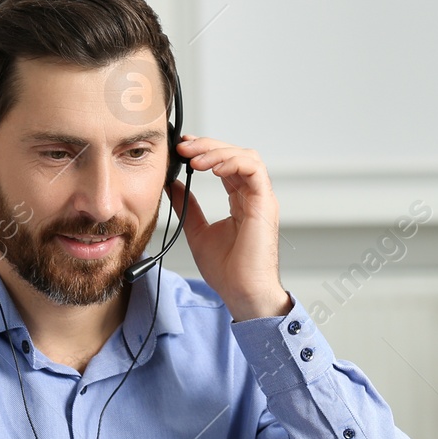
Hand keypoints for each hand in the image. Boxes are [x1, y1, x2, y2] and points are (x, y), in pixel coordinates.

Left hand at [168, 136, 291, 320]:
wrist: (242, 292)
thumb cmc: (228, 271)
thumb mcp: (196, 231)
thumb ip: (187, 206)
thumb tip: (172, 184)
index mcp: (240, 201)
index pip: (224, 164)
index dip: (204, 152)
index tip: (181, 149)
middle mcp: (253, 196)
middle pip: (235, 154)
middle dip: (207, 146)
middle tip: (182, 147)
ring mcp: (261, 198)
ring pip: (245, 156)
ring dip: (217, 151)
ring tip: (193, 158)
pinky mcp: (265, 204)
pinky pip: (254, 170)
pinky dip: (232, 162)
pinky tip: (212, 168)